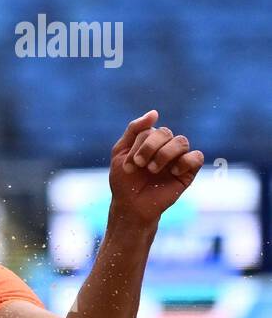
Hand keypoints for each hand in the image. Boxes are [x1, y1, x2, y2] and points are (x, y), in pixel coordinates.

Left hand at [108, 110, 203, 224]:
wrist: (131, 205)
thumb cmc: (124, 180)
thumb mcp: (120, 152)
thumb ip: (135, 129)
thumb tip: (155, 112)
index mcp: (150, 140)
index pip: (149, 129)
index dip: (138, 145)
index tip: (128, 165)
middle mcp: (166, 146)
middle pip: (165, 132)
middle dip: (149, 148)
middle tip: (140, 165)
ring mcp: (178, 158)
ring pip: (181, 141)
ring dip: (164, 155)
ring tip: (152, 170)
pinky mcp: (189, 172)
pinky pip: (197, 157)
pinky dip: (184, 162)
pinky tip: (172, 173)